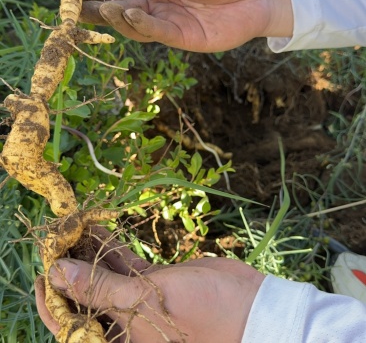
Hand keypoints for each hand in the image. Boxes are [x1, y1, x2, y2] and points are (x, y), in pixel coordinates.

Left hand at [35, 227, 264, 341]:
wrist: (247, 306)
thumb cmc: (199, 315)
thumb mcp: (144, 302)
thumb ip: (99, 289)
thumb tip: (56, 273)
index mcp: (115, 339)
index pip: (68, 322)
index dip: (51, 294)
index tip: (44, 264)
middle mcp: (121, 321)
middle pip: (83, 293)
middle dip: (70, 265)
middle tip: (60, 236)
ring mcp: (136, 298)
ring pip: (102, 274)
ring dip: (88, 251)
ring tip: (74, 225)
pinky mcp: (151, 279)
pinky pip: (123, 263)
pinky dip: (110, 245)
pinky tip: (98, 226)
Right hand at [80, 0, 292, 51]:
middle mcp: (156, 4)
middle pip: (121, 8)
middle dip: (99, 8)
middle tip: (75, 9)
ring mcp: (167, 22)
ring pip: (136, 23)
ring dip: (118, 17)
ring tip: (101, 9)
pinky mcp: (182, 37)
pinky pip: (158, 31)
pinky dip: (144, 24)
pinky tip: (131, 14)